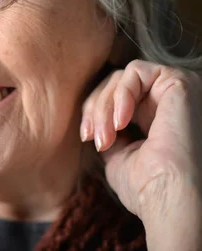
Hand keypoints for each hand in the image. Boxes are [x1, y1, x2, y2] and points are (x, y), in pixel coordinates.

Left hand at [81, 60, 200, 247]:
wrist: (169, 197)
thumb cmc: (146, 186)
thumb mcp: (118, 153)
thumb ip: (109, 130)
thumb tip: (93, 119)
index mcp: (157, 117)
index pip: (115, 97)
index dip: (94, 112)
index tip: (86, 137)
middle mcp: (170, 101)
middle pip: (115, 84)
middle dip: (95, 109)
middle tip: (92, 137)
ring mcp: (175, 90)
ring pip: (121, 77)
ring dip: (104, 106)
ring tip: (106, 136)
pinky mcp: (179, 81)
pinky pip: (135, 70)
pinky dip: (121, 93)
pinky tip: (121, 121)